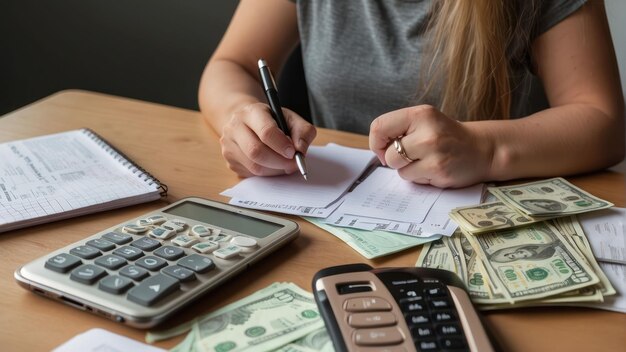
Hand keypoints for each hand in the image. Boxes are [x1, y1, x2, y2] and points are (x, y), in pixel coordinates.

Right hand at [220, 102, 316, 177]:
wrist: (247, 122)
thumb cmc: (272, 121)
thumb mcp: (290, 118)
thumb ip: (302, 131)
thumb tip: (301, 150)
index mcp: (252, 112)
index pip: (266, 132)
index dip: (282, 145)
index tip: (294, 152)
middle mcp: (235, 127)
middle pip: (256, 152)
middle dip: (280, 162)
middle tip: (293, 164)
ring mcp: (229, 145)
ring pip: (254, 166)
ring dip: (275, 170)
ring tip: (285, 165)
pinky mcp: (230, 160)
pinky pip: (251, 174)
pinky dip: (267, 174)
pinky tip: (273, 166)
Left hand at [369, 105, 492, 187]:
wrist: (482, 149)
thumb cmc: (446, 136)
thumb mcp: (424, 122)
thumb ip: (399, 129)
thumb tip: (377, 149)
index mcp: (420, 114)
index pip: (379, 127)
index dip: (377, 142)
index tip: (386, 148)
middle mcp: (427, 131)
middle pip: (389, 154)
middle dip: (396, 160)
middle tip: (414, 155)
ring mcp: (434, 152)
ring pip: (399, 169)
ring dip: (408, 169)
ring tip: (427, 161)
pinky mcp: (439, 170)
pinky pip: (413, 179)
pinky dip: (420, 177)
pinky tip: (434, 169)